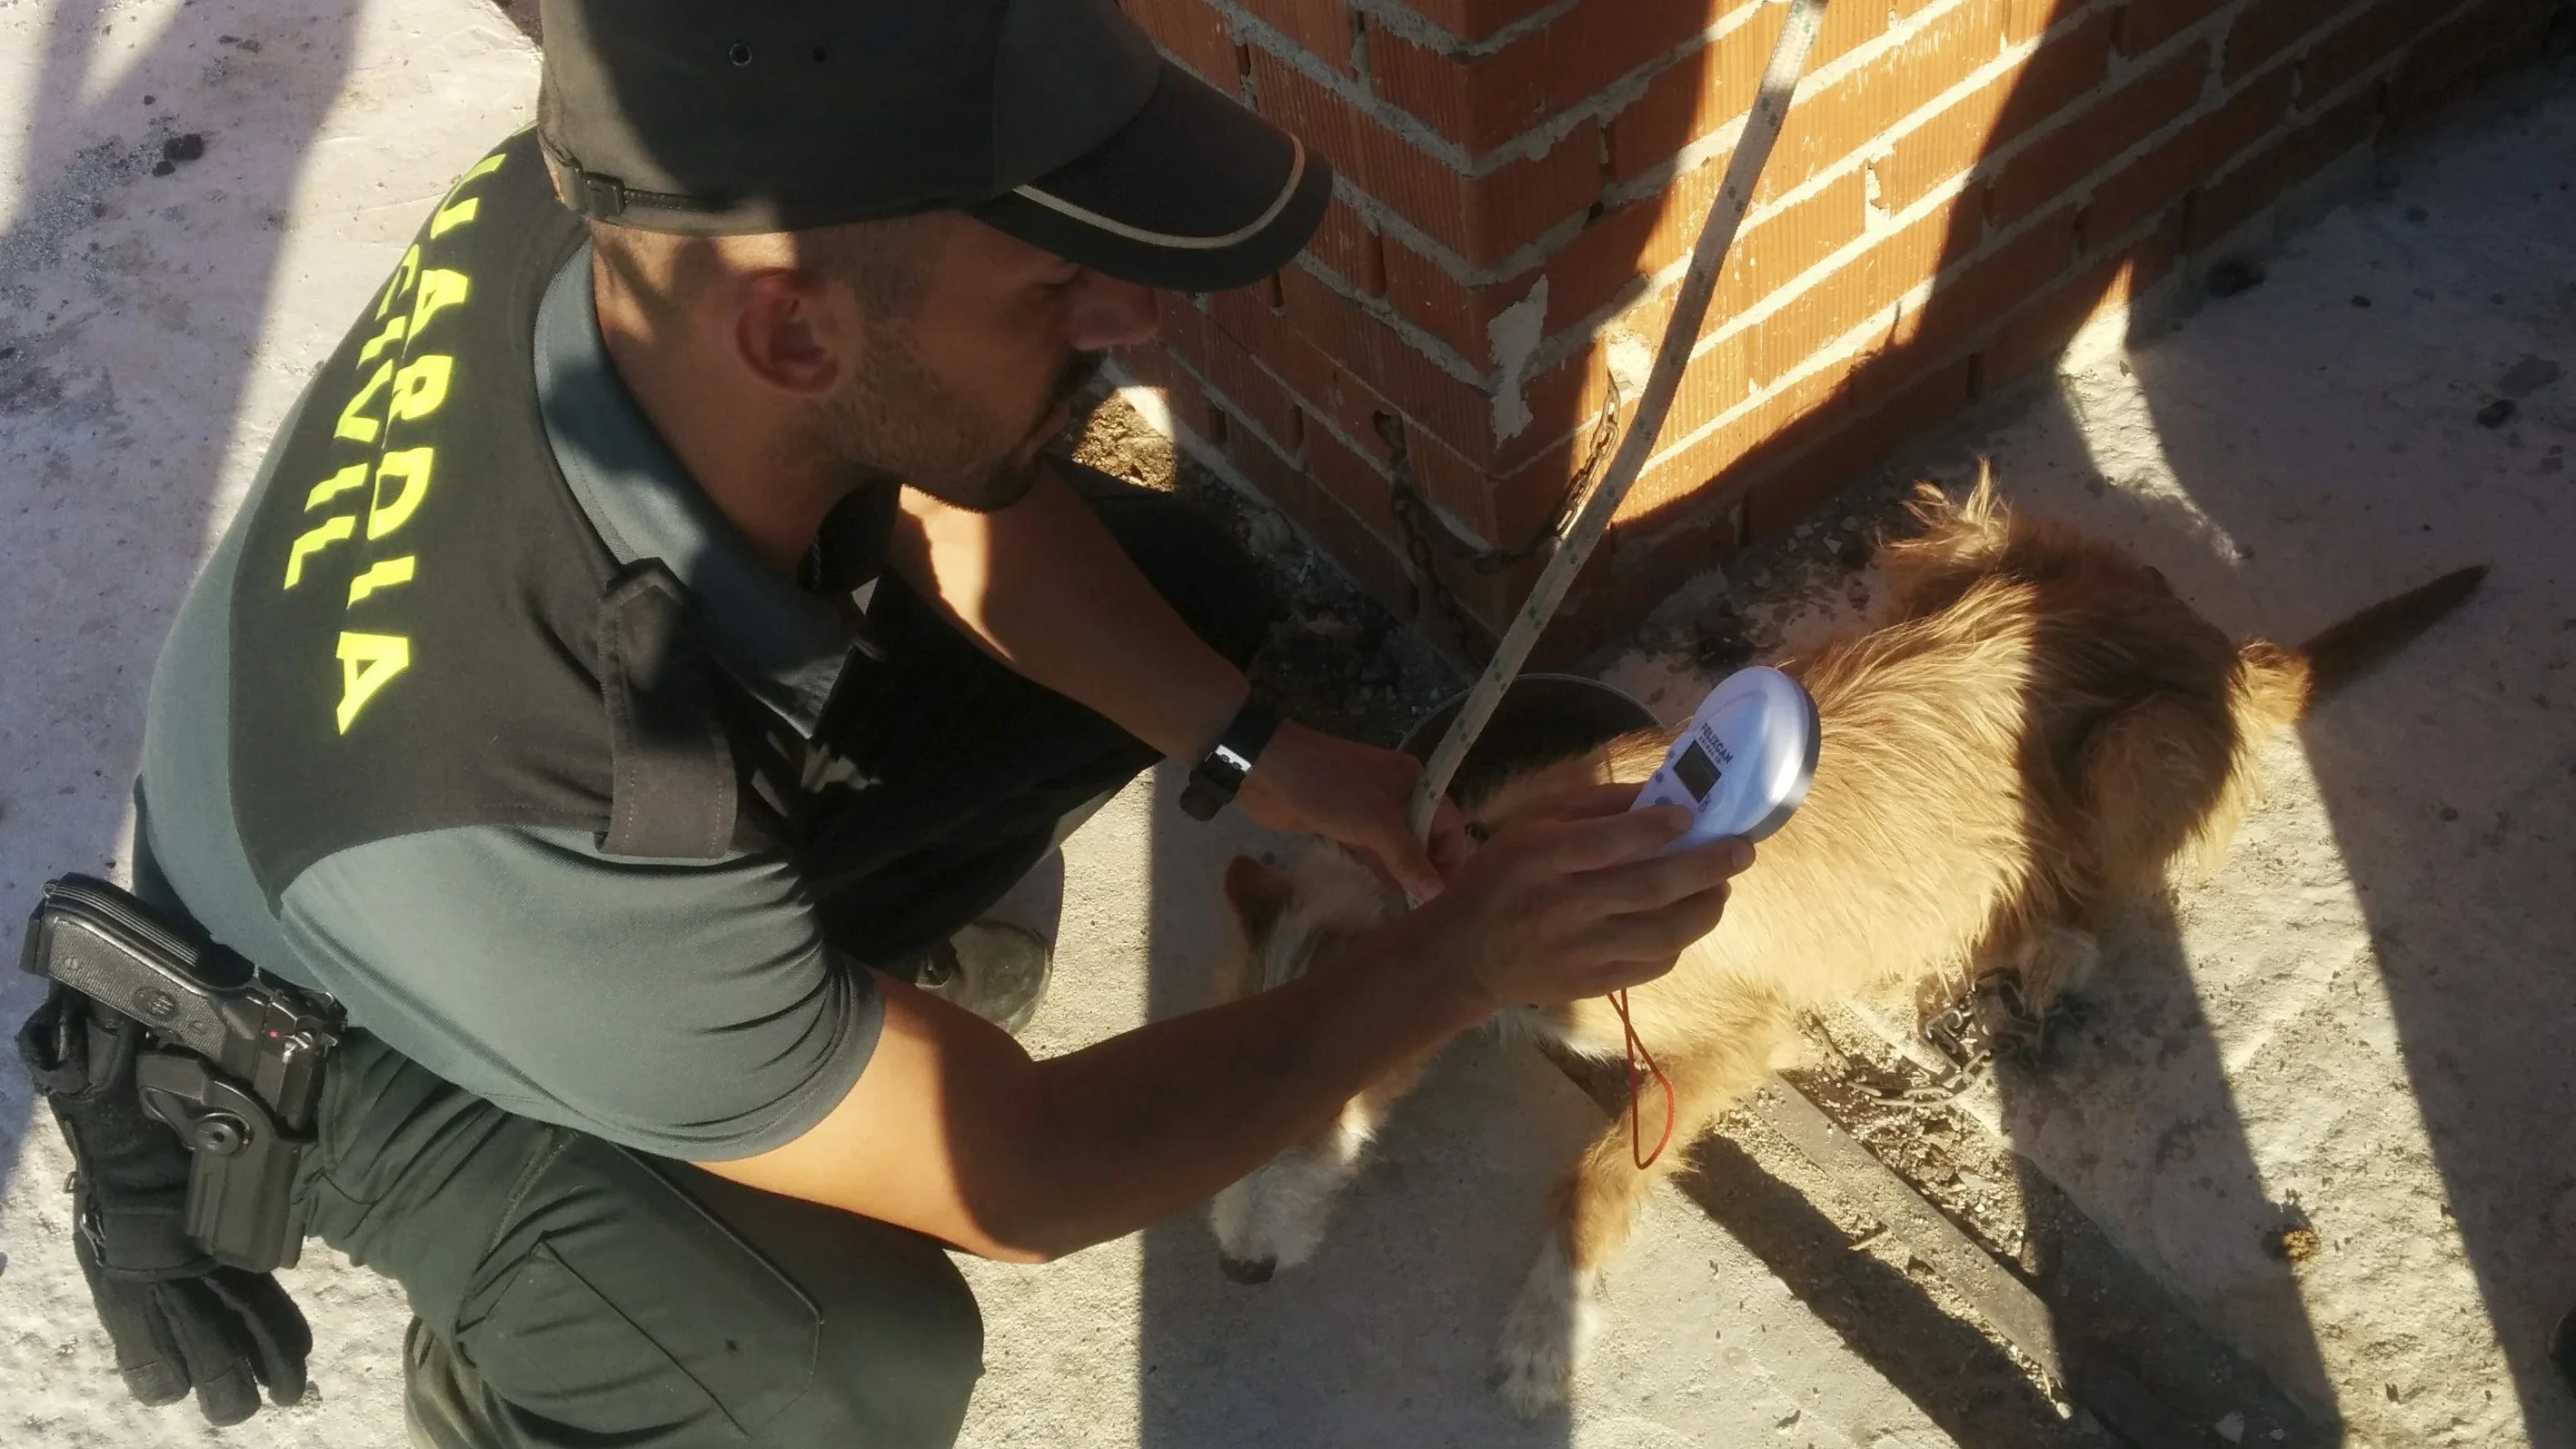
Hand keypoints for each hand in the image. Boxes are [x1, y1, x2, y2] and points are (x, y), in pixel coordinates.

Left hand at [1234, 721, 1469, 900]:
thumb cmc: (1330, 788)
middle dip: (1427, 871)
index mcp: (1416, 782)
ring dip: (1403, 876)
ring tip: (1409, 914)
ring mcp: (1370, 811)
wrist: (1266, 770)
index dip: (1451, 859)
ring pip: (1397, 849)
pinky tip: (1383, 900)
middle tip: (1427, 913)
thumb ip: (1408, 859)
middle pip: (1425, 838)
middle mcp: (1399, 795)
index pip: (1450, 824)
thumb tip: (1437, 893)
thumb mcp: (1376, 823)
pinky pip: (1372, 853)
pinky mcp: (1345, 826)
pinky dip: (1379, 872)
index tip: (1445, 897)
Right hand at [1404, 783, 1752, 1010]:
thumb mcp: (1530, 823)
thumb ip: (1592, 805)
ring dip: (1704, 908)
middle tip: (1742, 850)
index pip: (1608, 841)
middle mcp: (1561, 905)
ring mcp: (1579, 951)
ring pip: (1661, 933)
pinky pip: (1652, 964)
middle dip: (1705, 866)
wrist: (1464, 954)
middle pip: (1648, 888)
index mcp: (1540, 856)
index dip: (1657, 828)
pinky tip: (1686, 920)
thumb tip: (1661, 795)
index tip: (1693, 816)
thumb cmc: (1500, 875)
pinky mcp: (1591, 984)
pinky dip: (1680, 941)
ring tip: (1721, 887)